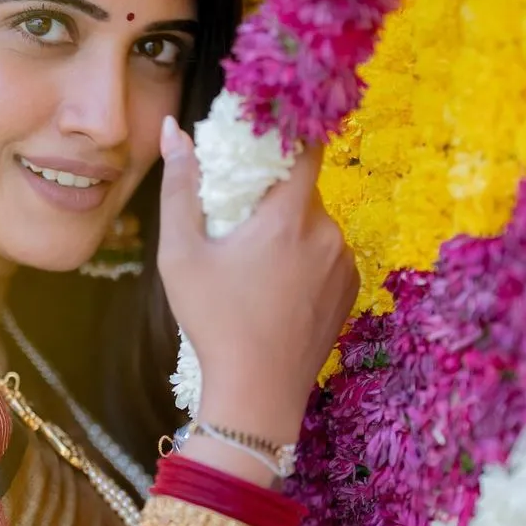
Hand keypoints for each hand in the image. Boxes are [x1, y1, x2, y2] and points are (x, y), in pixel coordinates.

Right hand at [157, 117, 359, 439]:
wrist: (257, 394)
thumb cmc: (214, 323)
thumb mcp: (181, 254)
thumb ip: (179, 186)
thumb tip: (174, 131)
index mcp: (289, 216)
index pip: (305, 145)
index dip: (286, 134)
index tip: (262, 140)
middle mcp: (327, 232)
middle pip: (303, 190)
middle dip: (274, 196)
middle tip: (238, 224)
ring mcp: (344, 263)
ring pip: (315, 225)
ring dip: (289, 231)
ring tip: (254, 267)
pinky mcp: (350, 290)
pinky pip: (328, 256)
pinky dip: (305, 260)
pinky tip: (276, 290)